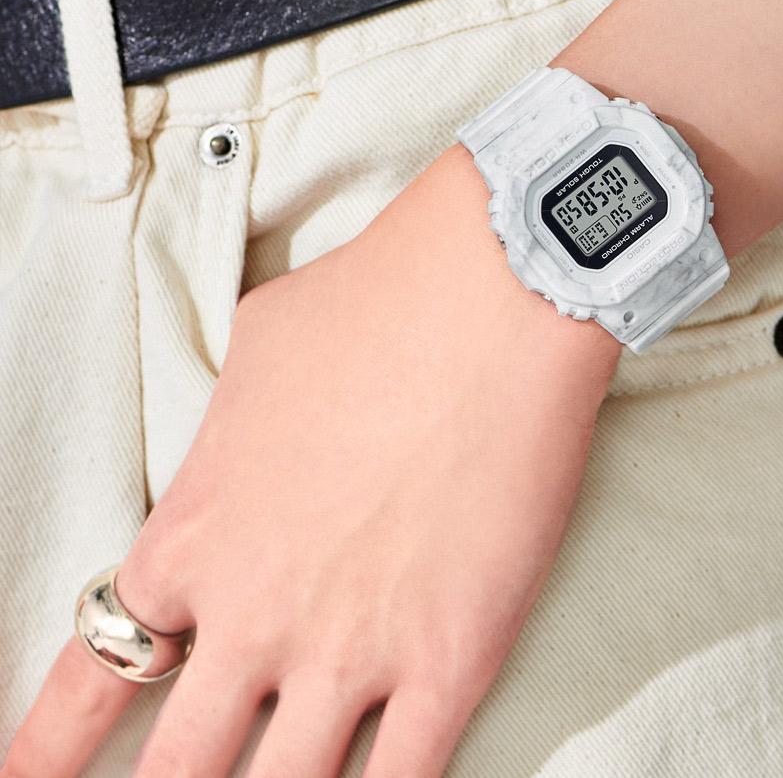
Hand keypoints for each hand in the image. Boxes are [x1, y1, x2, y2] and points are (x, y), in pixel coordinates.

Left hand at [3, 144, 621, 777]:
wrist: (493, 295)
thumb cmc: (372, 301)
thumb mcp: (255, 352)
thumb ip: (228, 434)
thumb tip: (243, 452)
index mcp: (195, 536)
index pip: (94, 676)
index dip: (48, 754)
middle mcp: (256, 613)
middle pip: (178, 772)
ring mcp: (352, 647)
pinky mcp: (453, 657)